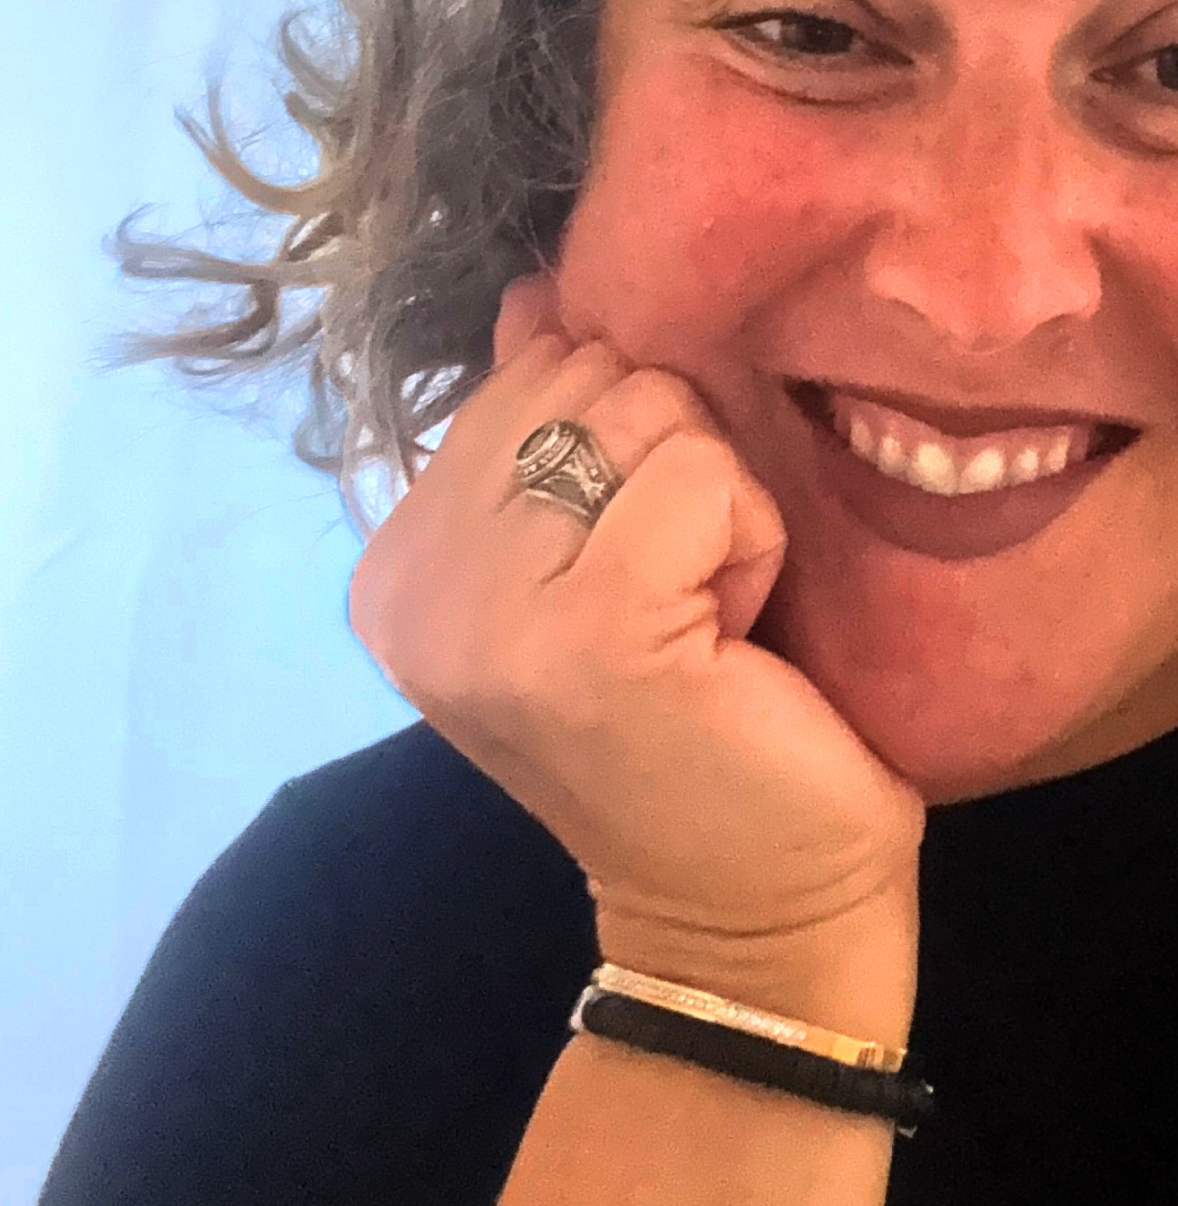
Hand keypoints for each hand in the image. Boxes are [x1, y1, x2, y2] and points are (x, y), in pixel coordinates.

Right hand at [348, 274, 925, 984]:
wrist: (753, 912)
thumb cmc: (700, 727)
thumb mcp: (597, 557)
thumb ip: (547, 427)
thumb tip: (538, 293)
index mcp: (396, 561)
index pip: (527, 368)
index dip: (625, 443)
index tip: (635, 571)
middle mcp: (410, 582)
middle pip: (590, 377)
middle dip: (675, 463)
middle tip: (680, 597)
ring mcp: (488, 611)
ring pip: (651, 413)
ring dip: (717, 504)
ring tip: (702, 617)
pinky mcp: (587, 631)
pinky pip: (705, 478)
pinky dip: (751, 542)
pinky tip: (733, 638)